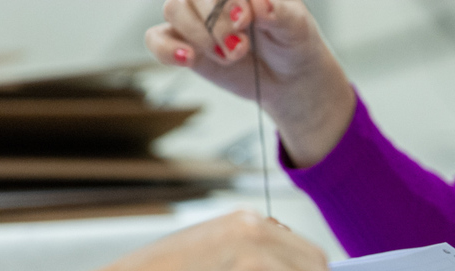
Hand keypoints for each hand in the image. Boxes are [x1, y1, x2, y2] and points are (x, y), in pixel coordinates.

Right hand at [146, 0, 354, 166]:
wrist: (290, 77)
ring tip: (232, 56)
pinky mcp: (185, 45)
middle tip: (240, 46)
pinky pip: (157, 40)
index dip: (224, 0)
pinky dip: (168, 50)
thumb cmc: (293, 42)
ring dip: (201, 36)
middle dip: (214, 20)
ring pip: (174, 9)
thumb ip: (280, 12)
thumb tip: (261, 5)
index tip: (244, 18)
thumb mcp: (297, 26)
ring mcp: (195, 17)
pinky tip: (188, 59)